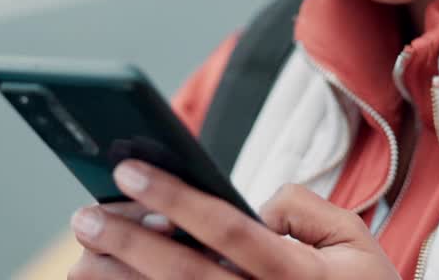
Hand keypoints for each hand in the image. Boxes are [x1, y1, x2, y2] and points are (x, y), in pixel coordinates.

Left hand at [67, 160, 399, 279]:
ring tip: (84, 255)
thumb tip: (253, 206)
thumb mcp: (354, 239)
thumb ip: (304, 208)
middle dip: (129, 242)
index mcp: (296, 273)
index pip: (226, 228)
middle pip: (183, 274)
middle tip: (86, 215)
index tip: (131, 169)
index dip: (175, 198)